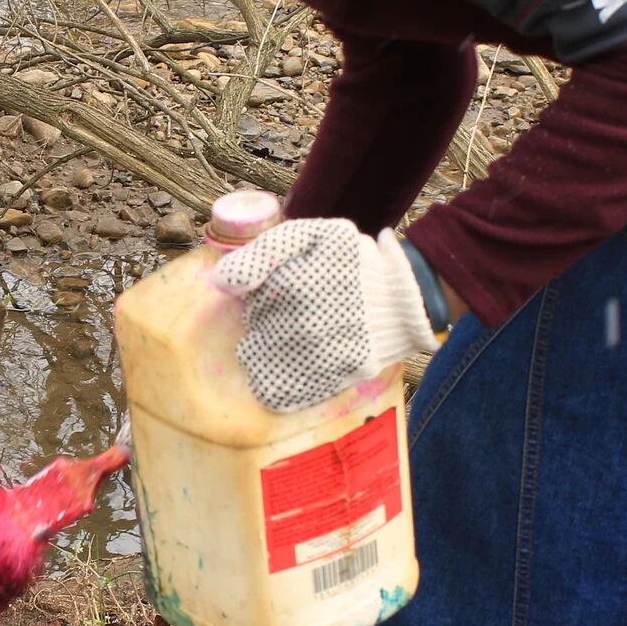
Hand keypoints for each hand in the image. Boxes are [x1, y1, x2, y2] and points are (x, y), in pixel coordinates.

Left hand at [210, 219, 438, 412]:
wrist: (404, 304)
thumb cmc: (355, 263)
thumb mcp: (313, 234)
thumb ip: (264, 250)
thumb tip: (222, 281)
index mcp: (292, 285)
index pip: (244, 295)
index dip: (263, 287)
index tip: (291, 283)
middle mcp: (299, 325)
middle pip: (251, 326)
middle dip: (269, 315)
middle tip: (305, 306)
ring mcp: (311, 358)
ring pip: (258, 358)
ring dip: (272, 345)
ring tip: (306, 330)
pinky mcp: (322, 384)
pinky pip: (276, 391)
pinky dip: (279, 378)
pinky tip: (302, 358)